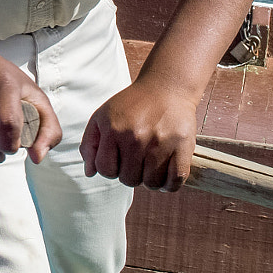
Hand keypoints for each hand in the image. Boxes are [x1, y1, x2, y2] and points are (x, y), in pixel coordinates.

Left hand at [80, 78, 197, 190]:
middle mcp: (136, 138)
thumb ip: (90, 144)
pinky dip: (170, 184)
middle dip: (130, 173)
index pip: (105, 170)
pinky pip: (175, 181)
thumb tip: (89, 173)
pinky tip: (166, 173)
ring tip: (151, 164)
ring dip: (150, 179)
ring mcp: (160, 144)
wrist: (166, 87)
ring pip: (152, 184)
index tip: (119, 159)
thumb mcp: (102, 116)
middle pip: (129, 180)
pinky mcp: (183, 146)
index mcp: (113, 131)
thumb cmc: (132, 104)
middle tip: (137, 160)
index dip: (110, 168)